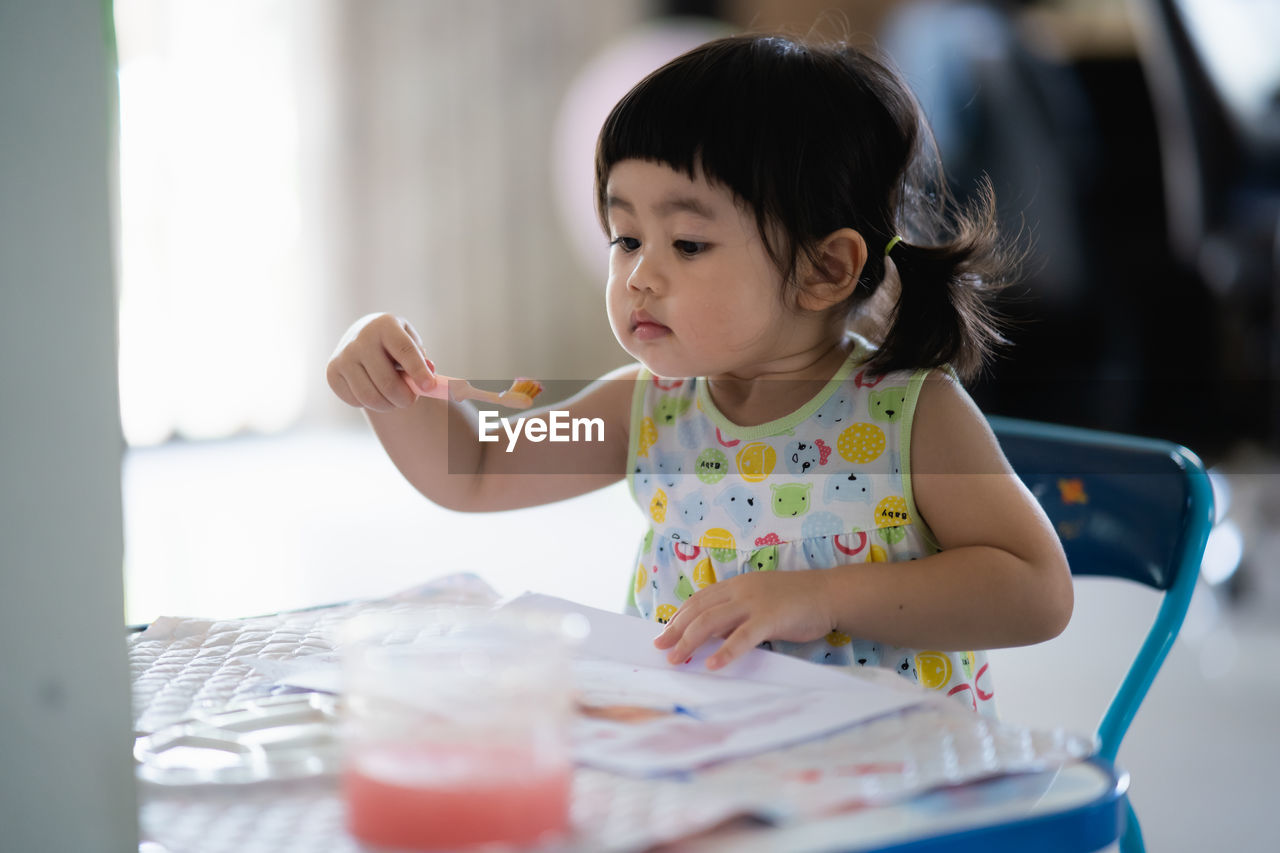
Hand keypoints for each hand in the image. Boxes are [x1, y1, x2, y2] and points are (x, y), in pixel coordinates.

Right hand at [326, 313, 435, 411]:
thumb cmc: (395, 344)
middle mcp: (360, 339)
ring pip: (371, 397)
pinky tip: (374, 390)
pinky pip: (356, 401)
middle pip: (387, 381)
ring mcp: (343, 356)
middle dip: (405, 398)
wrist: (362, 338)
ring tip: (396, 398)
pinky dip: (371, 402)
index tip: (429, 387)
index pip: (404, 350)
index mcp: (385, 325)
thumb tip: (429, 377)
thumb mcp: (412, 343)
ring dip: (389, 405)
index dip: (418, 371)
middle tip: (411, 400)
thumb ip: (422, 359)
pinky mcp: (332, 373)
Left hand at [653, 570, 836, 669]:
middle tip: (661, 649)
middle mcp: (740, 591)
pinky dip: (725, 652)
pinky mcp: (769, 618)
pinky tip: (713, 666)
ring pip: (711, 622)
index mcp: (736, 585)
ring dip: (690, 642)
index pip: (699, 600)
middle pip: (698, 611)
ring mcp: (754, 603)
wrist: (829, 594)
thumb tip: (713, 635)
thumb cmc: (797, 600)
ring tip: (678, 660)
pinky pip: (741, 637)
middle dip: (676, 630)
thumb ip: (737, 614)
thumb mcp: (760, 601)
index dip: (678, 616)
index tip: (664, 632)